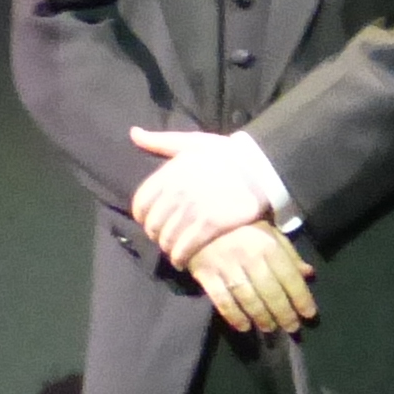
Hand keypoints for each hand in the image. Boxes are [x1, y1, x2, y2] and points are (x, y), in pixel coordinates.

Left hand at [128, 127, 279, 264]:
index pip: (140, 204)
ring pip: (167, 239)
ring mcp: (193, 209)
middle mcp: (177, 191)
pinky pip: (185, 247)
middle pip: (153, 225)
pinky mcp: (210, 224)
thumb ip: (160, 141)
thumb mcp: (191, 142)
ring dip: (168, 249)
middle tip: (165, 238)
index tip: (152, 221)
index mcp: (170, 172)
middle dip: (156, 235)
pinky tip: (183, 260)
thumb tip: (133, 133)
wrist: (260, 166)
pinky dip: (180, 257)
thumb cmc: (225, 154)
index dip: (142, 217)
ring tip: (175, 251)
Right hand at [188, 222, 316, 336]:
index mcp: (268, 244)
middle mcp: (249, 257)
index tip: (309, 314)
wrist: (202, 215)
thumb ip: (289, 255)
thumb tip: (309, 274)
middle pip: (270, 291)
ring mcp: (226, 267)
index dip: (301, 298)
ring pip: (248, 298)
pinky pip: (222, 300)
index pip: (289, 276)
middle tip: (292, 328)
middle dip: (283, 313)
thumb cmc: (243, 225)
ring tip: (270, 328)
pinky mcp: (206, 274)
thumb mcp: (270, 232)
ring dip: (261, 317)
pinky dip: (234, 316)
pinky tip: (244, 326)